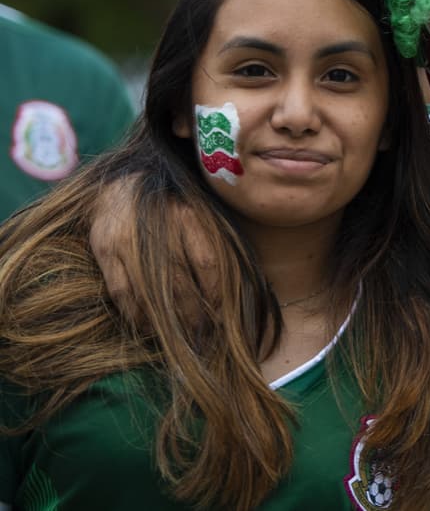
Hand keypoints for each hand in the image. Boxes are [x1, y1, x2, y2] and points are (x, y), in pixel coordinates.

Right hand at [88, 174, 218, 328]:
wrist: (120, 184)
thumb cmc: (169, 206)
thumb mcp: (196, 212)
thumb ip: (212, 242)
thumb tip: (233, 289)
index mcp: (187, 214)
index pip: (207, 262)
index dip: (216, 294)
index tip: (223, 314)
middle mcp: (159, 226)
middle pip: (180, 282)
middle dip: (194, 314)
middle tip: (203, 333)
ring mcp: (128, 240)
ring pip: (151, 292)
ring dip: (167, 321)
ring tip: (181, 336)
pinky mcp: (105, 250)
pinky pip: (122, 292)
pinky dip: (136, 315)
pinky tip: (148, 326)